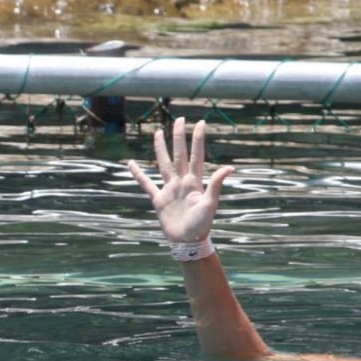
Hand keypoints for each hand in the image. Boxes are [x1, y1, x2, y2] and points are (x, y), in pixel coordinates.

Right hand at [127, 117, 232, 243]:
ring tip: (158, 133)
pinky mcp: (158, 199)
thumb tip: (229, 168)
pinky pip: (146, 184)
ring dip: (161, 149)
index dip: (198, 140)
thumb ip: (216, 185)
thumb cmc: (201, 225)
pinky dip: (138, 174)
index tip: (200, 123)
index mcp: (194, 182)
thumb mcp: (210, 204)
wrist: (187, 242)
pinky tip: (131, 164)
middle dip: (179, 137)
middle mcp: (181, 182)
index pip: (196, 156)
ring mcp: (169, 189)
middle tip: (180, 119)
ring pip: (163, 164)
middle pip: (179, 154)